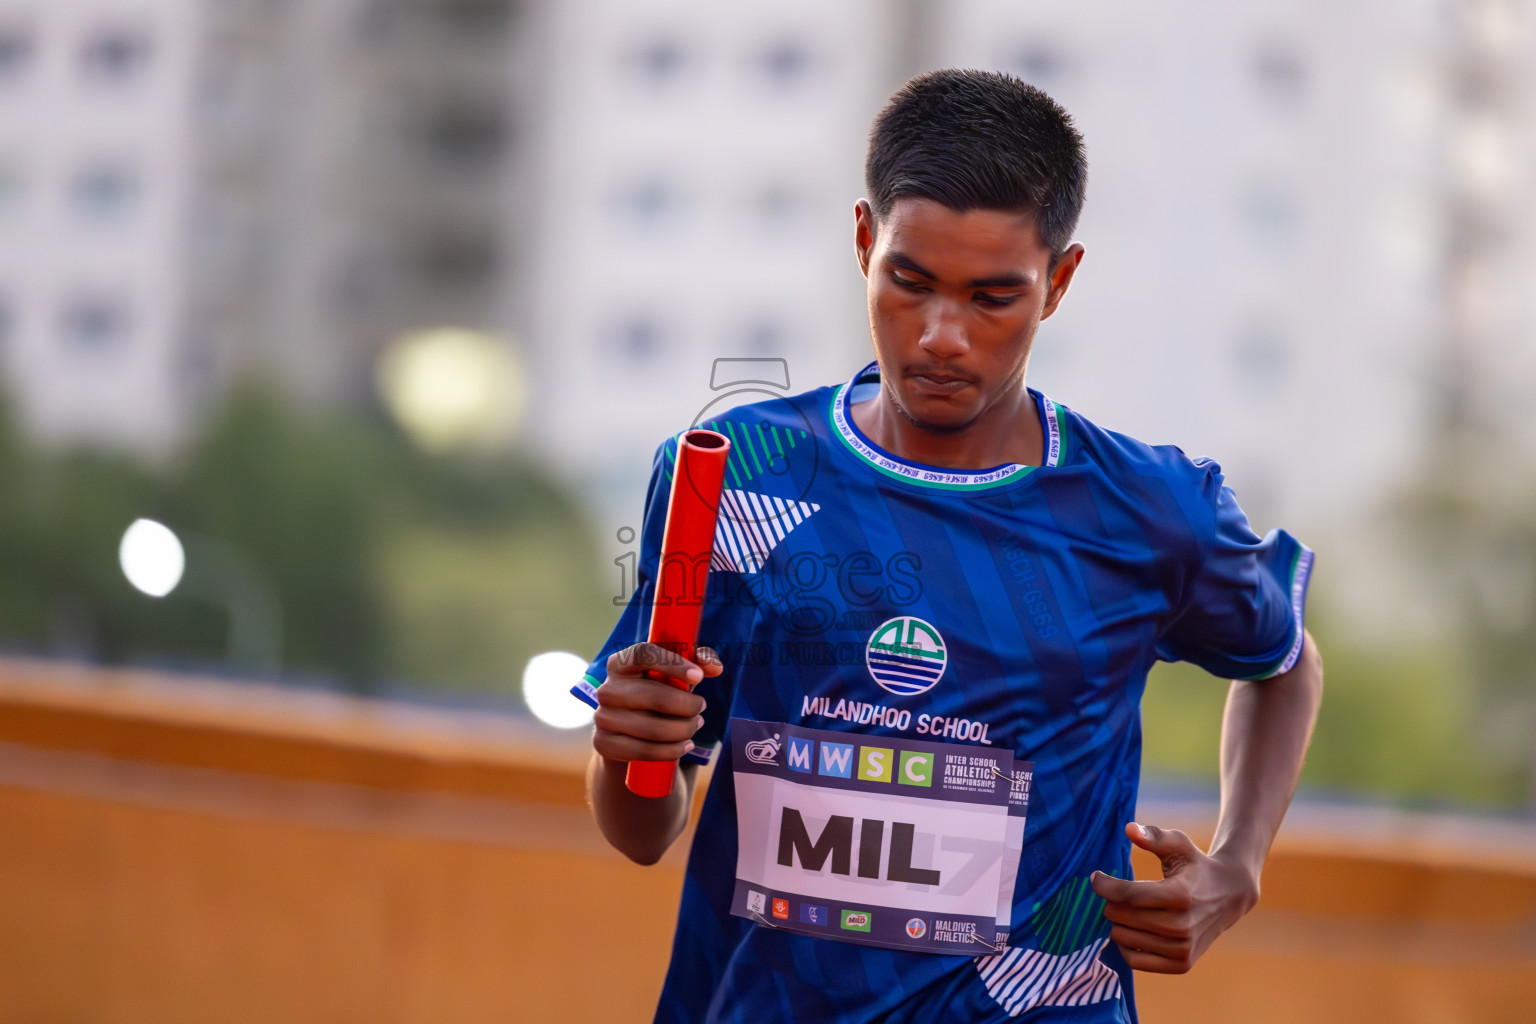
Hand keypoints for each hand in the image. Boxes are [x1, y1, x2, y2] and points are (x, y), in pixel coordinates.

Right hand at [592, 643, 722, 763]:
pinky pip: (645, 751)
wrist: (625, 728)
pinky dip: (672, 750)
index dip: (673, 664)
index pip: (643, 654)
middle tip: (702, 706)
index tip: (699, 677)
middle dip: (688, 705)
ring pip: (653, 729)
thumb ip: (697, 661)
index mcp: (620, 663)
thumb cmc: (656, 690)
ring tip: (696, 725)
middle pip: (655, 697)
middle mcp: (607, 689)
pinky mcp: (605, 743)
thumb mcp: (673, 673)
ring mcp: (603, 717)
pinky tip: (686, 744)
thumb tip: (714, 666)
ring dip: (684, 729)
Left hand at [1090, 822, 1258, 973]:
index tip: (1095, 877)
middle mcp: (1183, 925)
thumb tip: (1129, 829)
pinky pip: (1134, 960)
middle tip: (1118, 894)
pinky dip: (1126, 944)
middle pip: (1121, 916)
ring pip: (1123, 938)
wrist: (1229, 895)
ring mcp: (1183, 948)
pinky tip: (1133, 929)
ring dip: (1117, 922)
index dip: (1104, 885)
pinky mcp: (1181, 964)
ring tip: (1127, 910)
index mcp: (1180, 895)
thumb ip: (1154, 836)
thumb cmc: (1196, 866)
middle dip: (1111, 902)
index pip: (1128, 895)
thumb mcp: (1179, 844)